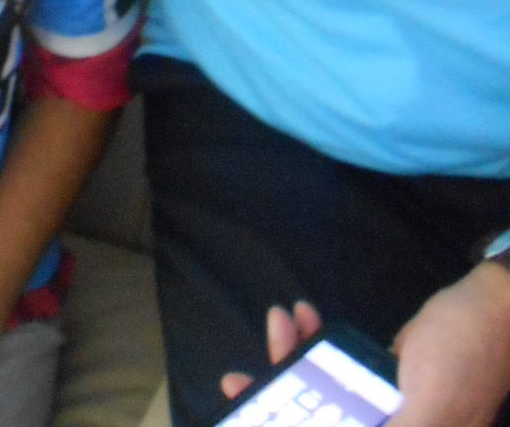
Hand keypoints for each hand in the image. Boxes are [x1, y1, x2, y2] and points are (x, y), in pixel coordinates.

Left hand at [221, 270, 509, 426]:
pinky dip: (314, 345)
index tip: (245, 412)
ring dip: (293, 361)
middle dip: (279, 403)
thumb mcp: (429, 408)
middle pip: (324, 426)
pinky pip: (338, 371)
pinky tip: (301, 316)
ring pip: (325, 398)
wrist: (489, 305)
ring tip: (278, 322)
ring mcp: (389, 409)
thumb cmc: (463, 355)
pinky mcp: (385, 380)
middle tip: (236, 380)